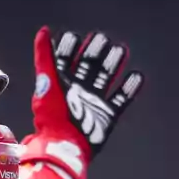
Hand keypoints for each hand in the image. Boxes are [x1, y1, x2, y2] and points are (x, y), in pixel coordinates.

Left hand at [30, 27, 142, 157]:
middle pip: (89, 66)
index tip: (74, 37)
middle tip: (102, 38)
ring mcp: (94, 103)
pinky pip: (121, 99)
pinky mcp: (107, 116)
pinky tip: (137, 75)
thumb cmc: (52, 116)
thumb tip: (42, 31)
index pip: (65, 60)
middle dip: (95, 51)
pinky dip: (130, 89)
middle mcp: (78, 92)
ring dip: (114, 64)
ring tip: (121, 49)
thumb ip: (45, 57)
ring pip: (106, 78)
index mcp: (61, 84)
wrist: (65, 147)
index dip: (69, 48)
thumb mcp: (46, 82)